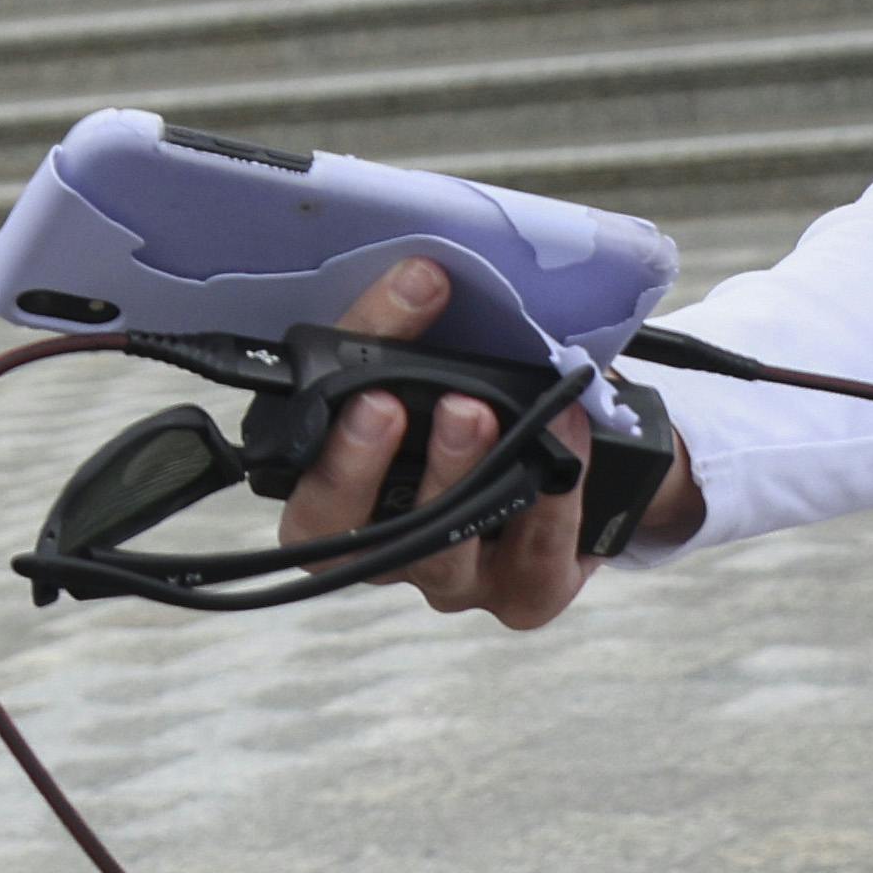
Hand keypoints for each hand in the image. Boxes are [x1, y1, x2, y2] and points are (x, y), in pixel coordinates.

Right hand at [278, 253, 625, 632]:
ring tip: (477, 408)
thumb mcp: (421, 364)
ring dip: (458, 473)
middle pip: (355, 544)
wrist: (564, 448)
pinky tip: (563, 437)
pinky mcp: (526, 593)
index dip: (327, 456)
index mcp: (337, 502)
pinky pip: (533, 561)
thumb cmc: (468, 402)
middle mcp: (387, 554)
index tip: (361, 394)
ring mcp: (454, 580)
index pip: (308, 493)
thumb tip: (420, 279)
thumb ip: (402, 333)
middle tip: (388, 402)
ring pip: (442, 553)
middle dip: (366, 469)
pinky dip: (552, 497)